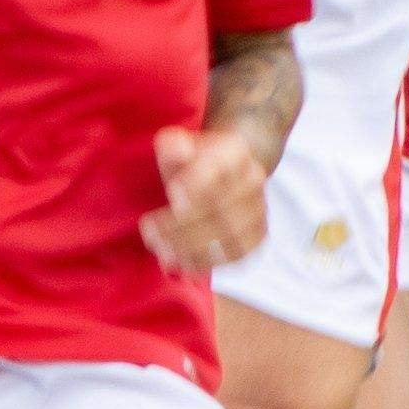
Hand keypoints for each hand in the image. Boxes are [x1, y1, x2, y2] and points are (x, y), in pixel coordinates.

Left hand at [140, 124, 269, 270]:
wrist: (228, 174)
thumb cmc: (193, 163)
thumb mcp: (179, 147)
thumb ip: (173, 146)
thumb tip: (174, 148)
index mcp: (234, 152)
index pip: (219, 168)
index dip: (197, 183)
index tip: (172, 196)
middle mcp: (253, 180)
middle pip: (220, 207)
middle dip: (181, 224)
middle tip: (149, 232)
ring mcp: (259, 209)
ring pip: (228, 235)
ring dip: (191, 247)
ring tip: (161, 251)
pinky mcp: (257, 237)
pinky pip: (234, 254)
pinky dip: (207, 261)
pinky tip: (181, 263)